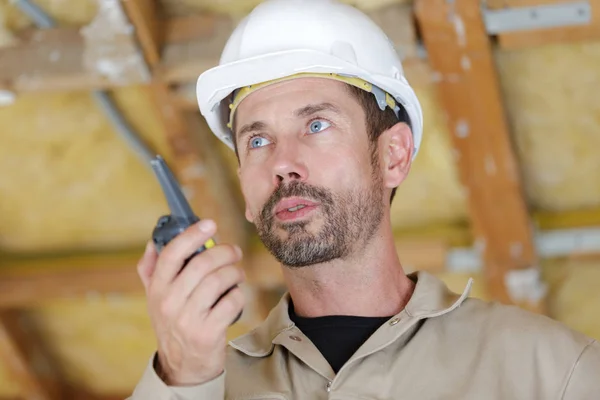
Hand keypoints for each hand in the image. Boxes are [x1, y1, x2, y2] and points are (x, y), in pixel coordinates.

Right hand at [137, 219, 245, 385]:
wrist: (182, 364)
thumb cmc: (173, 322)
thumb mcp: (156, 297)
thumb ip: (152, 269)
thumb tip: (154, 240)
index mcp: (157, 288)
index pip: (172, 254)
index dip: (192, 235)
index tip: (210, 224)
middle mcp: (169, 302)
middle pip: (202, 264)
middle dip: (224, 252)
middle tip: (234, 251)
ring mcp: (188, 318)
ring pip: (220, 280)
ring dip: (234, 272)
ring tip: (237, 273)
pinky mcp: (208, 332)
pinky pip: (231, 301)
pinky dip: (239, 294)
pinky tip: (235, 295)